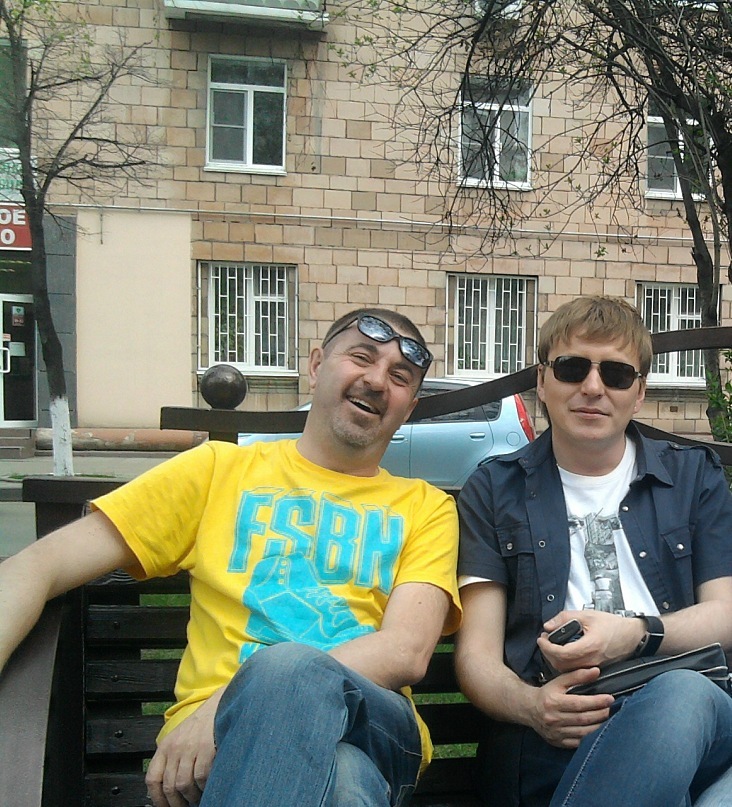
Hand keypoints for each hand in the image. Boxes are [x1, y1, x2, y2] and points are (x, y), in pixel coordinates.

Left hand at [145, 689, 223, 806]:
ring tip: (197, 798)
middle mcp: (175, 748)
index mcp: (166, 746)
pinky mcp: (206, 747)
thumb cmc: (201, 725)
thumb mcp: (180, 738)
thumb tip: (169, 789)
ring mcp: (191, 747)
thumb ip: (172, 759)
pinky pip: (201, 776)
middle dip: (177, 803)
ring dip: (192, 797)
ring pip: (184, 785)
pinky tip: (208, 785)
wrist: (221, 705)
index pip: (153, 779)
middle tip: (185, 806)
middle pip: (169, 786)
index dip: (157, 799)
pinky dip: (205, 786)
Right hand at [528, 667, 613, 747]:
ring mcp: (556, 733)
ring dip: (599, 726)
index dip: (596, 701)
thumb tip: (596, 671)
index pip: (579, 703)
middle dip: (600, 713)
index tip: (609, 698)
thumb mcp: (558, 682)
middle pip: (583, 718)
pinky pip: (579, 742)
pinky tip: (599, 731)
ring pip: (583, 732)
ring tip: (609, 719)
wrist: (529, 710)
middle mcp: (554, 718)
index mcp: (553, 702)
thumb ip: (577, 676)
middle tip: (612, 708)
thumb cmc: (547, 694)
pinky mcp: (559, 742)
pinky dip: (591, 737)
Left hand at [538, 610, 643, 672]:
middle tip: (544, 641)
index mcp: (590, 646)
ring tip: (552, 645)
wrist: (633, 636)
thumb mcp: (587, 615)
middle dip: (548, 653)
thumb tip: (548, 626)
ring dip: (555, 660)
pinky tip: (562, 653)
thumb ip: (565, 618)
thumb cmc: (612, 625)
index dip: (547, 647)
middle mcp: (592, 660)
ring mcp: (594, 667)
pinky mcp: (596, 670)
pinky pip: (576, 672)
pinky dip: (565, 664)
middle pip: (561, 665)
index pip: (561, 653)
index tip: (542, 639)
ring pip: (567, 671)